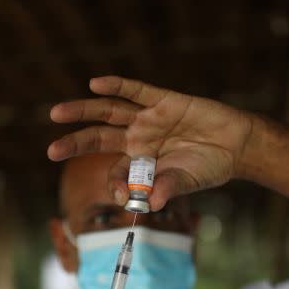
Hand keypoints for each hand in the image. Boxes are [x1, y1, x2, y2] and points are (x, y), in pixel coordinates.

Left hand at [49, 76, 256, 210]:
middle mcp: (139, 138)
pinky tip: (95, 83)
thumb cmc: (210, 167)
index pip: (116, 170)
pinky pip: (137, 91)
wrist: (237, 145)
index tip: (117, 194)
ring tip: (57, 113)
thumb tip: (151, 204)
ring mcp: (149, 118)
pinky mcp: (164, 100)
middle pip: (99, 137)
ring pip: (109, 111)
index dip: (113, 181)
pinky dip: (117, 85)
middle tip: (51, 151)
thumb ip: (168, 188)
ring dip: (84, 111)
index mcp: (141, 162)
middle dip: (75, 143)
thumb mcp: (187, 181)